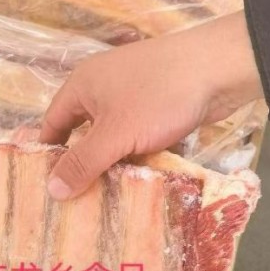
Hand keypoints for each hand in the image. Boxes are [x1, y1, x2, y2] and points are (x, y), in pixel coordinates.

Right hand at [40, 10, 263, 199]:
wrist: (219, 69)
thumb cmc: (158, 96)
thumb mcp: (115, 135)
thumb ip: (83, 163)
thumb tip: (51, 190)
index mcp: (82, 85)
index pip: (52, 124)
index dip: (50, 155)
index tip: (50, 188)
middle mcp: (102, 87)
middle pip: (83, 132)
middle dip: (83, 164)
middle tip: (78, 202)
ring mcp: (132, 95)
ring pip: (113, 137)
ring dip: (112, 164)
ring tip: (106, 199)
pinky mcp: (157, 105)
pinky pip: (136, 136)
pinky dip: (135, 155)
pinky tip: (138, 181)